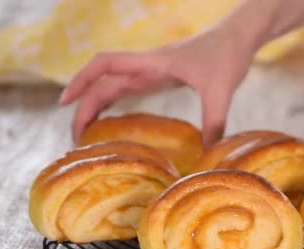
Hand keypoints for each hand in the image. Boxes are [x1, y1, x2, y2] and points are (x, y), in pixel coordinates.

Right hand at [59, 26, 255, 145]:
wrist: (238, 37)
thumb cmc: (227, 56)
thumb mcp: (221, 91)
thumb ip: (214, 121)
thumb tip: (206, 155)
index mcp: (152, 63)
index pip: (105, 65)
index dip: (81, 81)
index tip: (64, 102)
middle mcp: (147, 66)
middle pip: (103, 83)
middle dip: (85, 107)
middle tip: (76, 139)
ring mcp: (153, 71)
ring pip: (113, 87)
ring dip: (96, 107)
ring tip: (86, 136)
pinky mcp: (162, 77)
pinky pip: (130, 90)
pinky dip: (115, 105)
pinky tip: (112, 124)